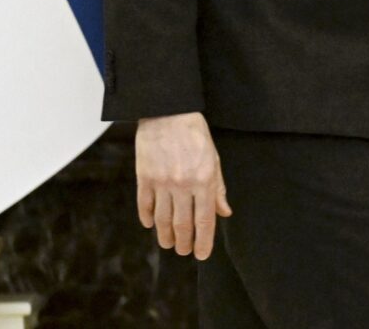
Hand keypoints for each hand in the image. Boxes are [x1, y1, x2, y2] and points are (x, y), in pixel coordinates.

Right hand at [135, 112, 231, 258]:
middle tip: (184, 250)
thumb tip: (224, 212)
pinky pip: (145, 205)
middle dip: (184, 242)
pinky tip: (150, 225)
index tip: (201, 254)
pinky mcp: (144, 177)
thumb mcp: (214, 159)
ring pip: (163, 219)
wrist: (168, 113)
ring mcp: (162, 182)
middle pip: (182, 224)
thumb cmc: (195, 134)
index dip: (204, 241)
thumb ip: (218, 188)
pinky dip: (147, 218)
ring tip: (168, 244)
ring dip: (165, 235)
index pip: (205, 219)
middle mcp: (183, 185)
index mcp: (204, 180)